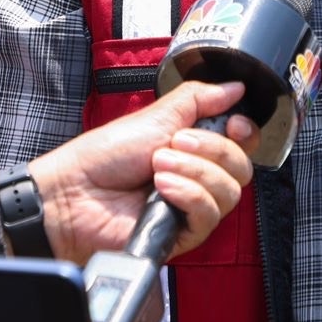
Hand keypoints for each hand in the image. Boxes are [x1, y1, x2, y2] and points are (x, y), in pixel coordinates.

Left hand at [27, 81, 257, 263]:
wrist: (76, 190)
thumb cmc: (106, 155)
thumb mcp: (155, 115)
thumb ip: (198, 99)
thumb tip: (236, 87)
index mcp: (195, 148)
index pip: (242, 144)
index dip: (245, 133)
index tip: (235, 123)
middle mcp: (199, 178)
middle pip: (242, 167)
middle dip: (212, 148)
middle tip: (176, 142)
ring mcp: (192, 208)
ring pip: (230, 192)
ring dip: (195, 171)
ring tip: (158, 166)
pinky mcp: (183, 234)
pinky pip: (209, 215)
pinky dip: (188, 194)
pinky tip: (162, 188)